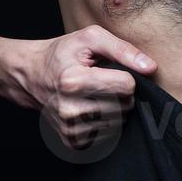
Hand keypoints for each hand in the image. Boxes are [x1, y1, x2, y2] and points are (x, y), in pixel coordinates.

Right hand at [16, 25, 156, 150]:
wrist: (30, 76)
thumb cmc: (62, 54)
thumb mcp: (90, 38)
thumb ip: (123, 50)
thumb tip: (150, 68)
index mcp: (73, 81)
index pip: (127, 85)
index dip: (125, 76)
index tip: (110, 70)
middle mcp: (70, 109)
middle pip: (125, 105)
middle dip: (121, 93)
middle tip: (101, 82)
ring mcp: (70, 129)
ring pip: (119, 121)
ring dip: (114, 108)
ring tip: (94, 94)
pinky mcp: (73, 142)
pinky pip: (109, 134)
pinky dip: (105, 121)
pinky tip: (90, 108)